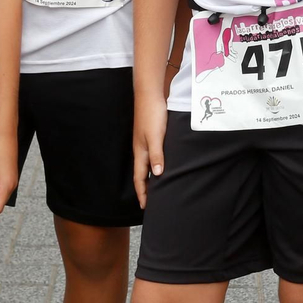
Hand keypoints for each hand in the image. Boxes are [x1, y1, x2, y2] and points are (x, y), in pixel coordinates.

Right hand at [132, 93, 168, 207]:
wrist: (150, 95)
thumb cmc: (152, 115)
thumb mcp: (156, 136)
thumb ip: (156, 155)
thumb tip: (156, 175)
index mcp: (140, 152)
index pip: (139, 178)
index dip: (142, 193)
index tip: (145, 207)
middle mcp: (141, 149)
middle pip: (142, 174)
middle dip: (145, 189)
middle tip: (152, 202)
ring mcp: (144, 142)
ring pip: (146, 165)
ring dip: (150, 178)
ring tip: (157, 188)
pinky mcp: (150, 136)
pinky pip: (151, 156)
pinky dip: (155, 165)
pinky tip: (162, 165)